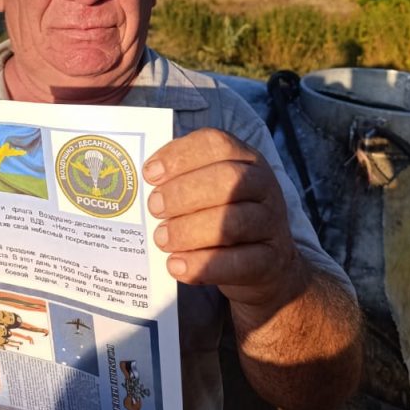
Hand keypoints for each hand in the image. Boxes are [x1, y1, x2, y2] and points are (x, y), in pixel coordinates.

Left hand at [143, 127, 308, 312]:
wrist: (265, 265)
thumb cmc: (221, 217)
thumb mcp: (207, 190)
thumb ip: (180, 180)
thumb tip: (138, 182)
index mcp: (245, 158)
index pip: (216, 143)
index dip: (180, 155)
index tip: (149, 174)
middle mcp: (263, 184)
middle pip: (227, 179)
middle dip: (183, 193)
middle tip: (154, 208)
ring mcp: (271, 223)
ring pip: (233, 222)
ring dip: (189, 231)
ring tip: (161, 240)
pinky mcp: (271, 261)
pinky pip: (240, 262)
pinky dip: (204, 265)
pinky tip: (176, 266)